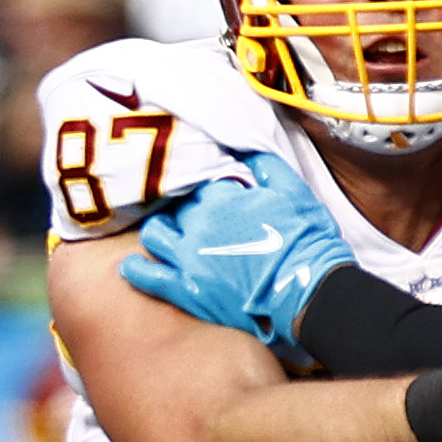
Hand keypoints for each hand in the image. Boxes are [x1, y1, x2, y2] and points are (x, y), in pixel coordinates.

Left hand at [119, 147, 347, 357]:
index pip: (200, 183)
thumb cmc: (309, 241)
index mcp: (225, 198)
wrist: (310, 290)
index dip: (208, 190)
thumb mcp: (297, 193)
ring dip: (158, 231)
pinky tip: (132, 265)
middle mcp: (200, 224)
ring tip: (168, 235)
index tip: (215, 196)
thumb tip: (245, 150)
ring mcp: (188, 257)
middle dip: (185, 210)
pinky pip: (145, 275)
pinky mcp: (185, 288)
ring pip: (153, 233)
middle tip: (196, 218)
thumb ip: (268, 167)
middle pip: (176, 208)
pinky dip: (135, 269)